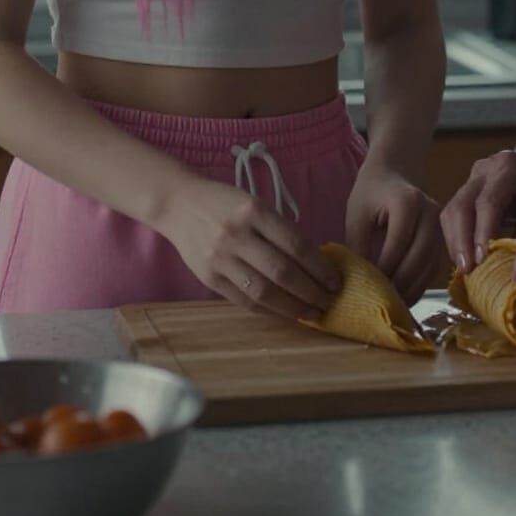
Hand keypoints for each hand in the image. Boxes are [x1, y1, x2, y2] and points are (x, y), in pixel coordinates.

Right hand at [156, 176, 340, 320]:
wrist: (179, 204)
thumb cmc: (225, 202)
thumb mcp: (255, 204)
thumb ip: (280, 230)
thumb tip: (315, 263)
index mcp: (254, 211)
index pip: (296, 245)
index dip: (320, 267)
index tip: (337, 281)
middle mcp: (237, 235)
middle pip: (283, 272)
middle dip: (312, 291)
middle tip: (330, 301)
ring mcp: (220, 258)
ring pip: (264, 292)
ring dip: (293, 307)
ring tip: (313, 312)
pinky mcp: (208, 278)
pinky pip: (244, 301)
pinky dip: (269, 310)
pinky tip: (285, 313)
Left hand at [346, 162, 444, 305]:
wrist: (391, 175)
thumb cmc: (370, 194)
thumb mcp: (357, 216)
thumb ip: (358, 246)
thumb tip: (358, 283)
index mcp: (407, 202)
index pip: (398, 242)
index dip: (384, 268)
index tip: (369, 288)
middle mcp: (430, 212)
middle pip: (419, 255)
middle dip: (400, 283)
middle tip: (382, 302)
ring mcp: (440, 225)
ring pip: (429, 264)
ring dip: (412, 288)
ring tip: (392, 305)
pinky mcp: (443, 238)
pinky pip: (434, 266)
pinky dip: (420, 284)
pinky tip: (404, 297)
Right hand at [440, 139, 515, 273]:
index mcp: (509, 167)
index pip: (488, 202)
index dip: (482, 232)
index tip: (481, 259)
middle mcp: (485, 169)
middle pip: (461, 205)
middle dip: (461, 240)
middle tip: (467, 270)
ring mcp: (472, 179)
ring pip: (451, 211)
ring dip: (455, 242)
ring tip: (464, 270)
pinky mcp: (466, 191)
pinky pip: (453, 216)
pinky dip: (456, 239)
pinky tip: (465, 259)